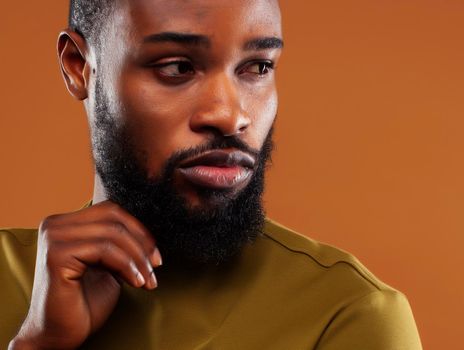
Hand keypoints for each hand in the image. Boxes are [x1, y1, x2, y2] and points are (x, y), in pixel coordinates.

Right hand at [9, 200, 161, 349]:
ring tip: (147, 280)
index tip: (154, 255)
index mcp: (65, 222)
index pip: (111, 210)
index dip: (138, 230)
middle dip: (141, 243)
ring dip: (138, 258)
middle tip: (155, 266)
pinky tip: (136, 283)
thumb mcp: (108, 263)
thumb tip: (149, 232)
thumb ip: (119, 242)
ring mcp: (53, 238)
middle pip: (114, 218)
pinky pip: (105, 250)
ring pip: (112, 233)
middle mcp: (55, 224)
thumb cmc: (85, 301)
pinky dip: (127, 266)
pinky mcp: (57, 255)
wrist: (60, 334)